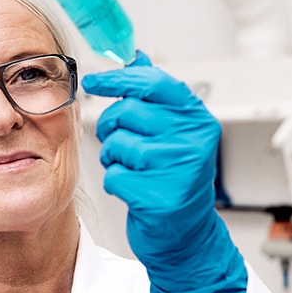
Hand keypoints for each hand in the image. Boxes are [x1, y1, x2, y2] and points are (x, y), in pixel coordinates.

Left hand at [81, 51, 246, 292]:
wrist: (185, 236)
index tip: (94, 81)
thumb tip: (137, 56)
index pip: (153, 83)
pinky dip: (116, 182)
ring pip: (119, 144)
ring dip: (114, 157)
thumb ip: (154, 95)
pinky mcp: (161, 196)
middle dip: (112, 126)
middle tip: (119, 141)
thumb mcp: (172, 132)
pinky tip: (134, 190)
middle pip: (128, 112)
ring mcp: (179, 169)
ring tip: (133, 169)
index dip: (118, 78)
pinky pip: (115, 175)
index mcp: (197, 119)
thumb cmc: (173, 179)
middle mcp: (193, 140)